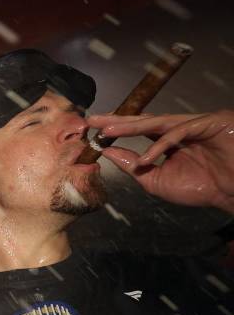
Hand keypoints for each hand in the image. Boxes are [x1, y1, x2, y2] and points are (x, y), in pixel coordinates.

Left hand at [88, 110, 233, 213]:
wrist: (232, 194)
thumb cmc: (200, 188)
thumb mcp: (156, 180)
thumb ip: (132, 166)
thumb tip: (107, 152)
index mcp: (171, 139)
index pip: (140, 129)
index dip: (118, 128)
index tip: (94, 129)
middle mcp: (182, 128)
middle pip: (146, 120)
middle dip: (119, 121)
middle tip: (94, 120)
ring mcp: (197, 123)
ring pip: (160, 122)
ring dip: (132, 126)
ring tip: (108, 131)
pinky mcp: (212, 123)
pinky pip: (181, 132)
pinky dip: (162, 145)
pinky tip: (146, 158)